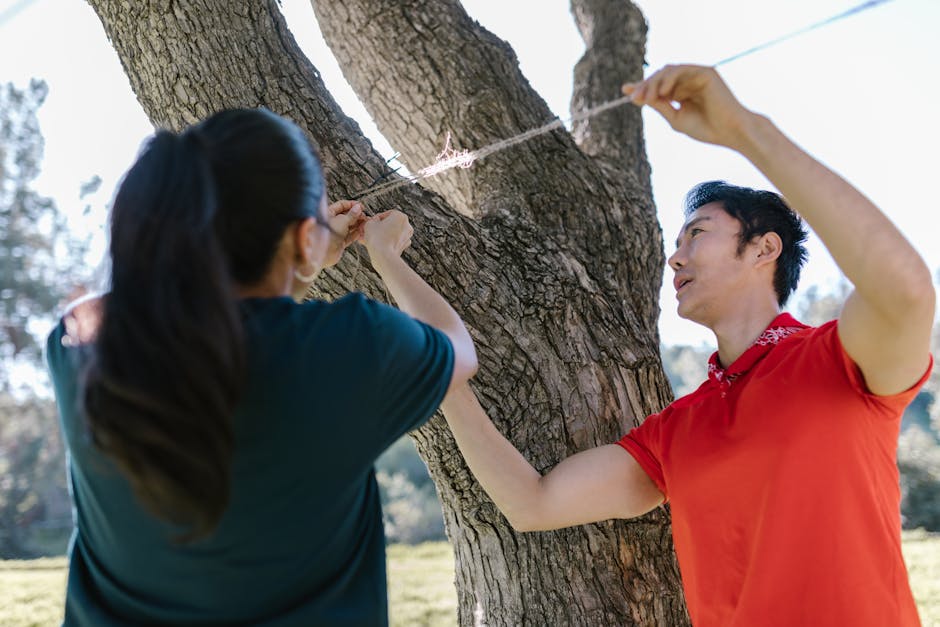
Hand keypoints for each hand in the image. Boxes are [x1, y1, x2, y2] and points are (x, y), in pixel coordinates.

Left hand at [323, 200, 365, 266]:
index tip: (360, 206)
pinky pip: (350, 236)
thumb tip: (357, 208)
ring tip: (365, 222)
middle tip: (363, 215)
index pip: (340, 205)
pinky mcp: (340, 242)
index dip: (351, 205)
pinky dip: (356, 233)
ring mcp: (336, 233)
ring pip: (349, 226)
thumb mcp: (342, 220)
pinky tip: (362, 231)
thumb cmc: (327, 234)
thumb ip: (351, 214)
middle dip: (356, 215)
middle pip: (346, 216)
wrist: (324, 252)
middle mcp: (331, 223)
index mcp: (328, 214)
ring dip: (358, 224)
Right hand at [363, 210, 412, 262]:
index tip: (370, 223)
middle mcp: (407, 225)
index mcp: (400, 216)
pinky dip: (387, 242)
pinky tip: (378, 244)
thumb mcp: (369, 223)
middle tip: (370, 230)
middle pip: (390, 223)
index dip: (376, 218)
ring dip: (382, 234)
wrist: (383, 256)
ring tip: (371, 238)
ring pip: (392, 233)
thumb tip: (374, 221)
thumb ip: (372, 219)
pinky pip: (394, 241)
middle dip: (379, 227)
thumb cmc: (377, 238)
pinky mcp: (404, 246)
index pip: (386, 214)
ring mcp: (407, 236)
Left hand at [622, 64, 755, 149]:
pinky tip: (663, 91)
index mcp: (682, 93)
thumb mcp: (676, 117)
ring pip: (668, 71)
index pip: (659, 86)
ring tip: (648, 97)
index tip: (625, 90)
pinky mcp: (705, 72)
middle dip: (646, 86)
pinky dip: (669, 78)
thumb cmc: (706, 129)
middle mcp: (689, 82)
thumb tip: (637, 97)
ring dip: (655, 83)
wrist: (730, 132)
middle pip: (660, 77)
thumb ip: (659, 105)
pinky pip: (681, 70)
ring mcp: (697, 75)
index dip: (642, 87)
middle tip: (635, 98)